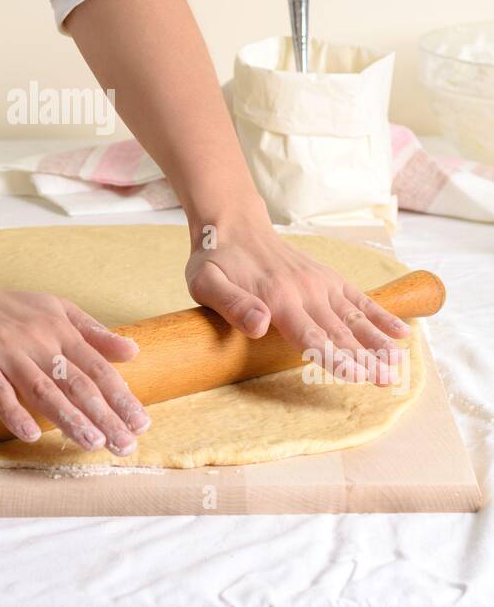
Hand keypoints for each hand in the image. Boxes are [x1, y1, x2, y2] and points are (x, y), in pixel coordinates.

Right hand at [0, 277, 148, 452]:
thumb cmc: (0, 307)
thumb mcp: (52, 308)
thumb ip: (91, 331)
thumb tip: (132, 351)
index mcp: (58, 328)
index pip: (97, 367)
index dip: (121, 396)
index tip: (141, 423)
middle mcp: (36, 338)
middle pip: (76, 382)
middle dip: (104, 415)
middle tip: (125, 445)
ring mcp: (4, 349)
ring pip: (42, 388)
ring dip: (69, 418)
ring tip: (93, 443)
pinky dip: (13, 411)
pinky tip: (30, 434)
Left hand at [185, 213, 411, 384]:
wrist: (233, 225)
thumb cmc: (215, 261)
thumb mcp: (206, 283)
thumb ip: (232, 305)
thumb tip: (259, 326)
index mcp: (277, 299)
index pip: (311, 336)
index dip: (334, 357)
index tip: (357, 375)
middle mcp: (305, 292)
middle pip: (340, 332)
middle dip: (365, 359)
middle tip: (389, 381)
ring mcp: (320, 284)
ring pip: (355, 318)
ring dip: (378, 342)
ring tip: (399, 364)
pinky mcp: (328, 278)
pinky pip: (359, 298)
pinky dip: (380, 315)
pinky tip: (401, 333)